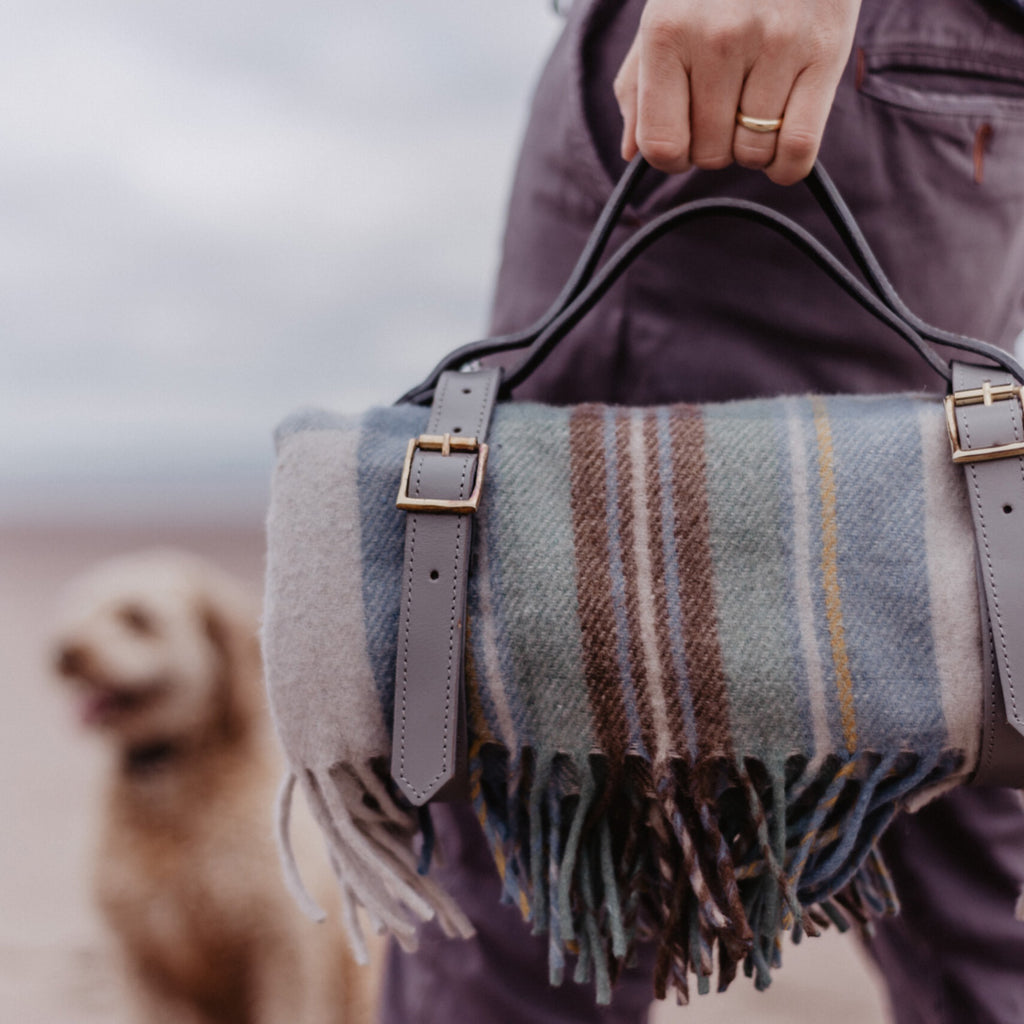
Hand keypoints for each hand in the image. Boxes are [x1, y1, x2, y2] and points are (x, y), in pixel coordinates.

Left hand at [613, 0, 861, 183]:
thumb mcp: (666, 19)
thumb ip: (639, 87)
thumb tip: (632, 152)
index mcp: (667, 32)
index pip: (661, 146)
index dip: (672, 157)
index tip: (685, 141)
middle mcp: (719, 37)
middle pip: (709, 154)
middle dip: (715, 146)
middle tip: (726, 111)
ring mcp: (774, 43)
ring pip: (753, 154)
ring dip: (753, 149)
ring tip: (755, 109)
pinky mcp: (824, 52)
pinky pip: (798, 149)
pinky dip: (786, 166)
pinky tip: (781, 144)